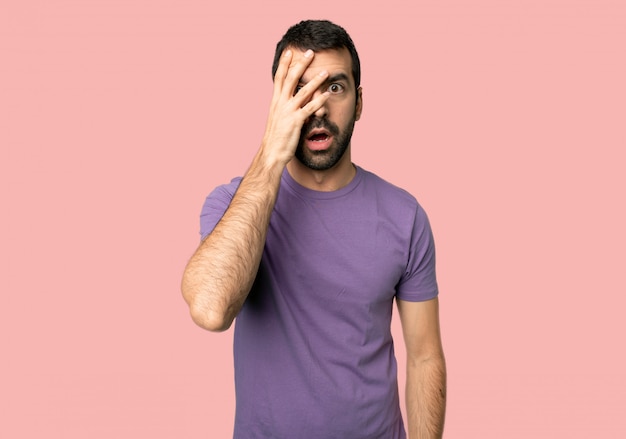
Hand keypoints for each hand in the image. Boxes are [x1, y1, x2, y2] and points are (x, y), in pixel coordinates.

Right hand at [260, 49, 329, 164]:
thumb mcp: (279, 118)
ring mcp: (287, 112)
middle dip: (301, 64)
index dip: (284, 64)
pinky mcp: (295, 121)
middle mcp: (280, 103)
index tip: (289, 52)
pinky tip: (326, 95)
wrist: (271, 153)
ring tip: (325, 72)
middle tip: (310, 53)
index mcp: (275, 101)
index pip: (279, 78)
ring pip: (303, 92)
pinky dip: (318, 100)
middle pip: (291, 79)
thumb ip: (286, 108)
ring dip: (315, 81)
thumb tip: (296, 102)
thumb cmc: (276, 138)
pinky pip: (309, 108)